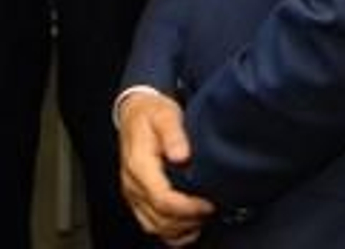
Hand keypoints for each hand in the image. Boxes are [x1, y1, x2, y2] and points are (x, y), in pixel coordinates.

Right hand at [118, 92, 213, 244]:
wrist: (134, 113)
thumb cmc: (151, 114)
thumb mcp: (164, 114)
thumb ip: (173, 134)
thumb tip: (181, 155)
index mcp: (139, 166)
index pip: (162, 199)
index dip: (188, 208)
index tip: (208, 204)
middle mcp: (133, 185)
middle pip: (160, 219)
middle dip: (189, 220)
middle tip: (211, 209)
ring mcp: (134, 194)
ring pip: (156, 227)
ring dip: (181, 228)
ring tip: (202, 216)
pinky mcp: (138, 199)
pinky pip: (152, 225)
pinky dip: (171, 231)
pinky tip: (189, 224)